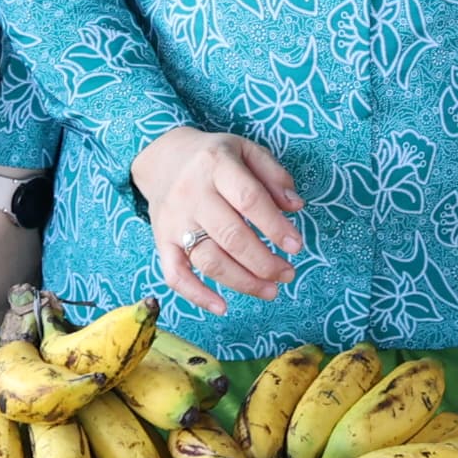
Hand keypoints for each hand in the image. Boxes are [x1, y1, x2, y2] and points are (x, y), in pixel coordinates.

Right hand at [132, 127, 300, 313]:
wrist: (162, 159)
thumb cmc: (213, 158)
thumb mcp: (245, 150)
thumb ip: (273, 174)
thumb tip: (295, 207)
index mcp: (216, 165)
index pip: (249, 199)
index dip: (275, 226)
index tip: (296, 246)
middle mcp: (192, 194)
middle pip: (231, 236)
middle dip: (264, 262)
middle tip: (288, 274)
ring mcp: (174, 221)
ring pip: (209, 260)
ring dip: (243, 282)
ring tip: (271, 290)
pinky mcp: (161, 241)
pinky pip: (175, 275)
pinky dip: (197, 296)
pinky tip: (222, 307)